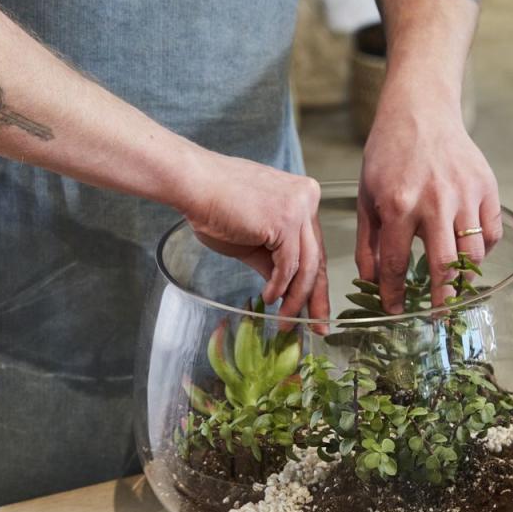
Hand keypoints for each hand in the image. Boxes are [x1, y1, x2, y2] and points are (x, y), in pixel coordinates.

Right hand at [181, 147, 328, 321]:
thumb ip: (274, 260)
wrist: (193, 184)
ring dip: (295, 299)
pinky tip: (269, 298)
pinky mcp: (284, 221)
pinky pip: (288, 266)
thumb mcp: (254, 238)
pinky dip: (279, 287)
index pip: (315, 247)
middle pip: (317, 257)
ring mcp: (298, 208)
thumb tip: (286, 291)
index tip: (317, 309)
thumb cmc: (216, 206)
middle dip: (316, 297)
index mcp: (303, 197)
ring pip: (307, 266)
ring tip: (285, 320)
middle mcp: (307, 198)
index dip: (316, 282)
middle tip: (318, 327)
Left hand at [357, 81, 500, 313]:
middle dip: (440, 301)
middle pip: (444, 267)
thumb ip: (369, 242)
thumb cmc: (388, 154)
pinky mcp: (487, 187)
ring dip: (465, 280)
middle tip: (436, 318)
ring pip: (473, 255)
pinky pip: (491, 233)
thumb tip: (371, 282)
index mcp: (399, 205)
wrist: (420, 110)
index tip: (396, 311)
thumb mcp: (367, 196)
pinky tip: (469, 257)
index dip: (395, 295)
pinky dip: (484, 252)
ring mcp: (465, 194)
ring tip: (455, 291)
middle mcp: (435, 202)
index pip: (398, 265)